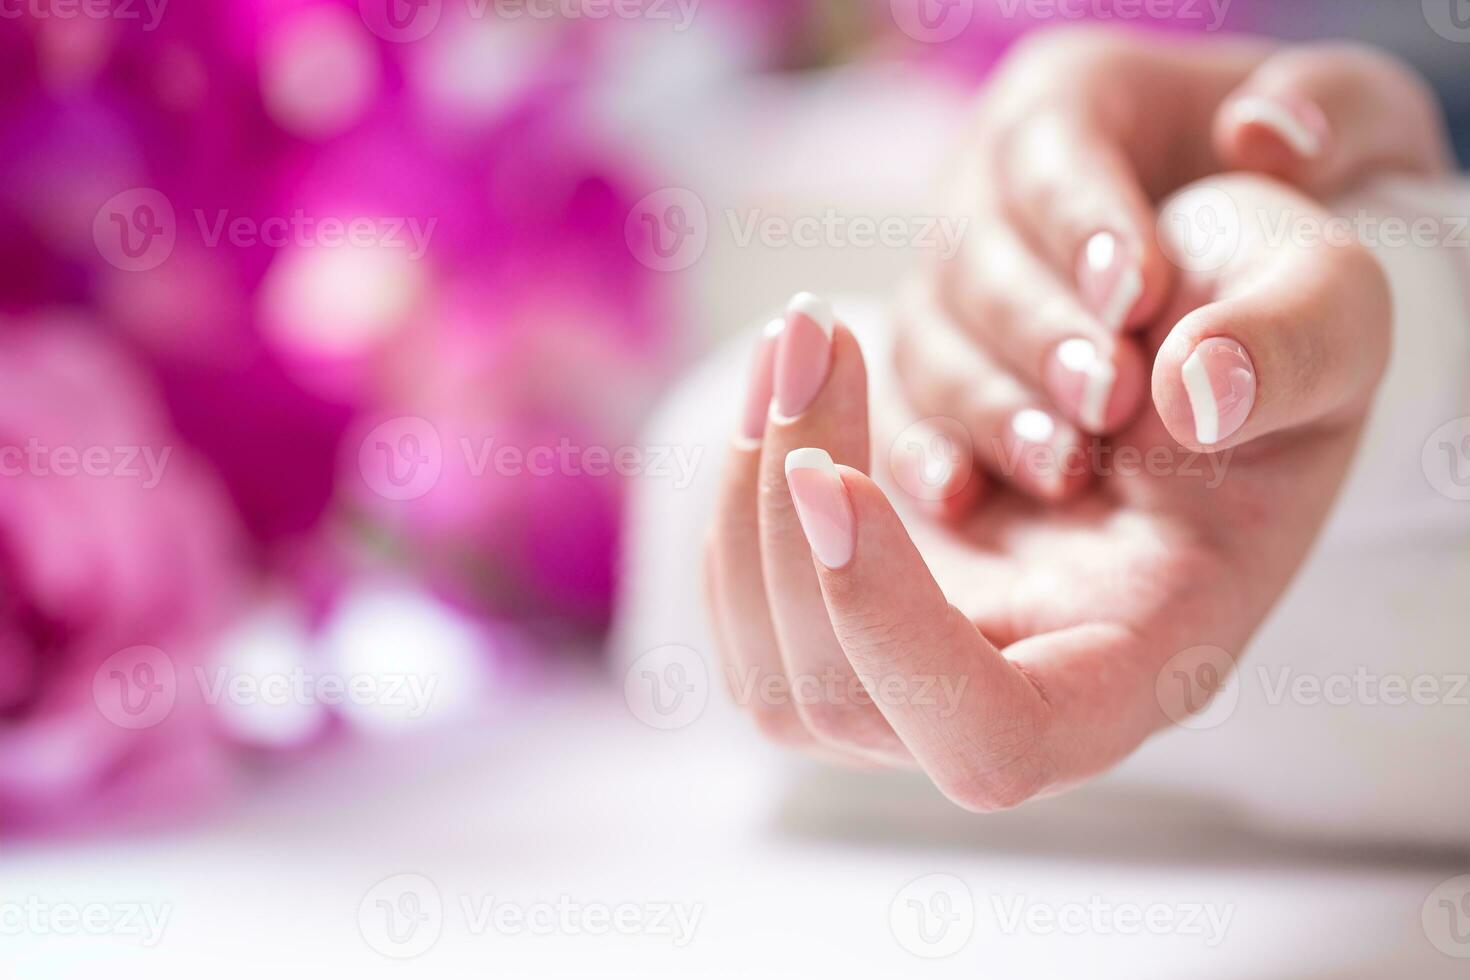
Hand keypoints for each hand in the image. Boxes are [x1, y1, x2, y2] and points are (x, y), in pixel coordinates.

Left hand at [705, 173, 1390, 804]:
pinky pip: (750, 598)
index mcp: (1141, 661)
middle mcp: (1018, 687)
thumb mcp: (1325, 309)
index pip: (990, 739)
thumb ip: (1291, 347)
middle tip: (811, 336)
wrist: (1181, 330)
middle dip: (789, 511)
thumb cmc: (1256, 340)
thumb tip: (1193, 389)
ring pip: (766, 657)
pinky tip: (786, 381)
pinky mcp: (860, 604)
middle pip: (833, 699)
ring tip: (796, 341)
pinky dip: (741, 487)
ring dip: (745, 493)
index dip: (891, 633)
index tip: (836, 477)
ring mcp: (924, 659)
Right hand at [902, 27, 1449, 502]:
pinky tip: (963, 498)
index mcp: (1069, 102)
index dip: (1080, 222)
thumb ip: (1338, 113)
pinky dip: (926, 458)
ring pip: (930, 345)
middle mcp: (985, 193)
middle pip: (975, 259)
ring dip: (991, 409)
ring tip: (1068, 468)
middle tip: (1111, 397)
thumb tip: (1267, 139)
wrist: (1264, 287)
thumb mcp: (1360, 135)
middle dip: (1039, 333)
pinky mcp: (931, 377)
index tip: (1137, 295)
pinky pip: (904, 418)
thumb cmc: (1313, 197)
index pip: (1048, 152)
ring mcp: (947, 291)